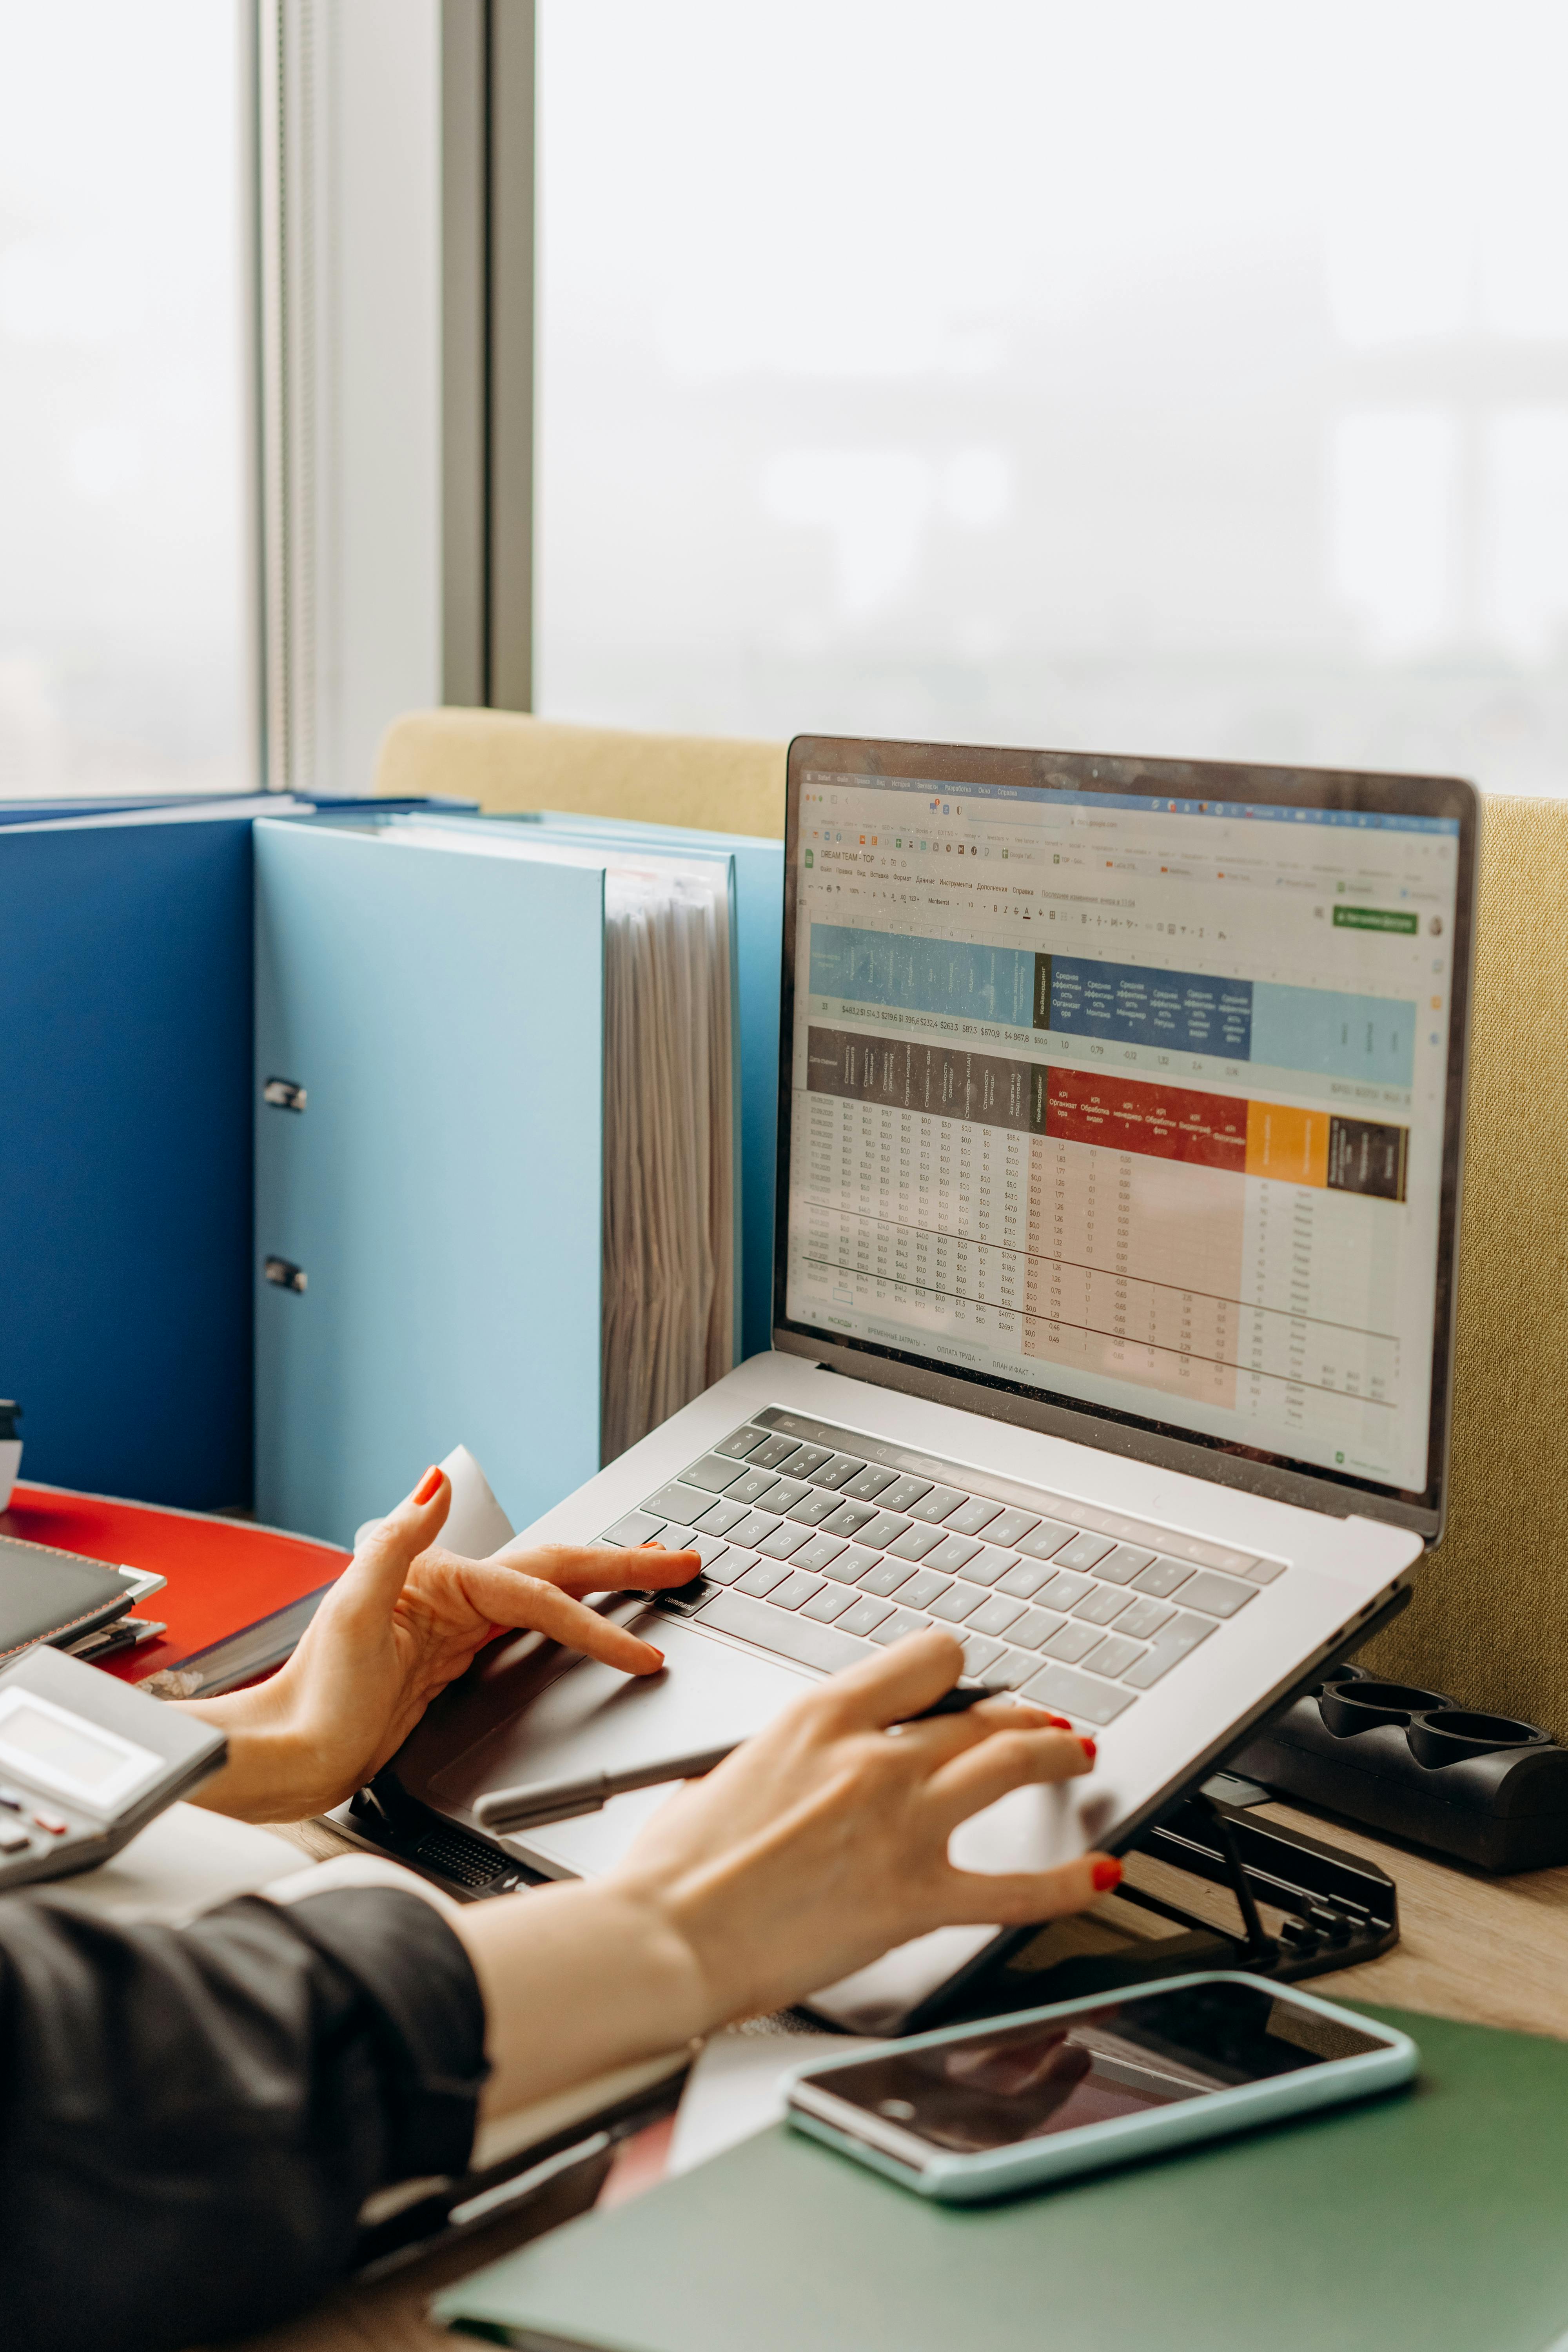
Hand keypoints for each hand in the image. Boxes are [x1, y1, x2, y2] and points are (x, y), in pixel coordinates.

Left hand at [180, 1467, 698, 1821]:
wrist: (289, 1756)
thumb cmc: (311, 1697)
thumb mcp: (350, 1609)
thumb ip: (396, 1539)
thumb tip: (432, 1478)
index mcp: (437, 1578)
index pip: (537, 1595)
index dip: (595, 1618)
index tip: (641, 1650)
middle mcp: (452, 1595)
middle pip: (554, 1572)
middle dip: (622, 1566)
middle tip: (683, 1561)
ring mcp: (457, 1628)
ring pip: (549, 1597)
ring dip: (604, 1584)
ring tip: (656, 1573)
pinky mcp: (455, 1662)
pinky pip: (530, 1633)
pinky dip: (572, 1622)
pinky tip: (590, 1617)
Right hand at [458, 1628, 1118, 2114]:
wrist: (666, 1936)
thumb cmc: (679, 1868)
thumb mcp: (728, 1774)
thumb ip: (786, 1761)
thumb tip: (799, 1770)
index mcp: (821, 1717)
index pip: (927, 1659)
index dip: (956, 1672)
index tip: (965, 1689)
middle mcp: (873, 1758)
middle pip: (979, 1715)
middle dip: (1021, 1717)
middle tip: (1041, 1726)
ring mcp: (901, 1825)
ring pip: (1011, 1766)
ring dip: (1056, 1756)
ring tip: (1078, 1757)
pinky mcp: (915, 1899)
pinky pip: (1016, 1887)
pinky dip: (1067, 1883)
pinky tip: (1097, 1873)